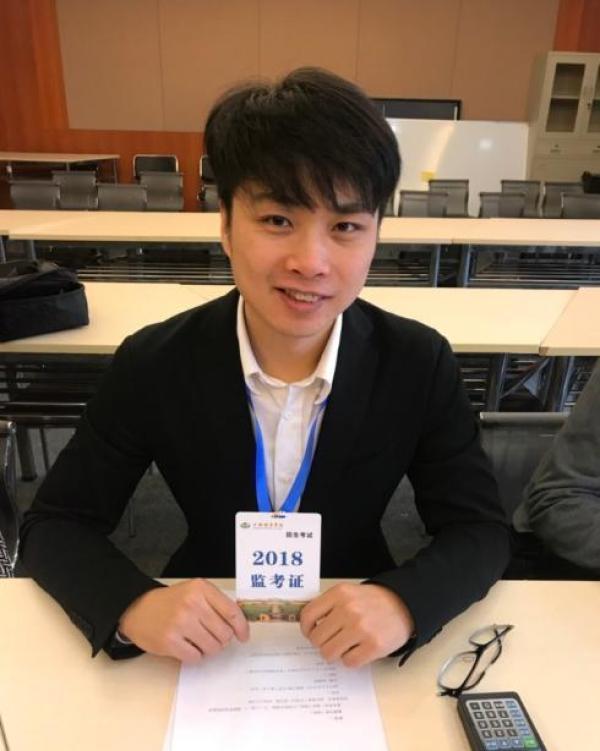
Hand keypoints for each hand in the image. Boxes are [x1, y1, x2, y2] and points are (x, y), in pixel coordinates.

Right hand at [118, 579, 248, 662]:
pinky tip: (186, 646)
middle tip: (211, 636)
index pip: (232, 612)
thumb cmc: (172, 602)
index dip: (241, 627)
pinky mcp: (170, 641)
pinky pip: (195, 657)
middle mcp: (192, 603)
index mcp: (201, 589)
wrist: (139, 609)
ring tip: (197, 640)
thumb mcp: (195, 592)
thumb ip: (217, 604)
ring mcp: (180, 622)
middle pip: (224, 633)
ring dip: (208, 648)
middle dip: (221, 639)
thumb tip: (239, 626)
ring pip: (212, 647)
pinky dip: (194, 656)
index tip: (243, 636)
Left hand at [299, 582, 413, 667]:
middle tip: (331, 640)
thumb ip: (328, 605)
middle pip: (317, 638)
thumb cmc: (371, 601)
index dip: (306, 628)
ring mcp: (361, 628)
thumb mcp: (348, 593)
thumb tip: (307, 625)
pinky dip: (350, 659)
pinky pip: (348, 662)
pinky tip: (358, 649)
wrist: (403, 605)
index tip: (310, 632)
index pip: (308, 615)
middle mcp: (348, 609)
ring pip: (329, 653)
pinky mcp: (374, 645)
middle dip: (321, 643)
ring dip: (334, 653)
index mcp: (339, 594)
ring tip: (344, 646)